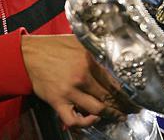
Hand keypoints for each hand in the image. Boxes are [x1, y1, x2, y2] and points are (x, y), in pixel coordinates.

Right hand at [21, 34, 138, 128]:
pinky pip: (74, 119)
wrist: (28, 54)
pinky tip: (93, 119)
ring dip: (111, 114)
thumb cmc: (53, 46)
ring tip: (119, 116)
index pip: (115, 81)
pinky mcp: (58, 101)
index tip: (134, 98)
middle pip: (109, 96)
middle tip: (132, 110)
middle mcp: (82, 76)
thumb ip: (96, 50)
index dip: (127, 92)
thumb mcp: (79, 41)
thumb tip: (115, 56)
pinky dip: (85, 123)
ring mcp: (70, 91)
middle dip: (123, 105)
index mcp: (89, 60)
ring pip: (98, 109)